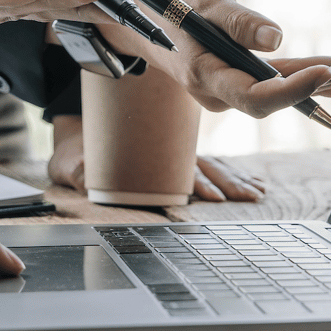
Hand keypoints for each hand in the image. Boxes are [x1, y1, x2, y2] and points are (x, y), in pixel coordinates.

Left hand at [48, 116, 267, 202]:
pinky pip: (213, 167)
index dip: (198, 183)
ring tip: (259, 192)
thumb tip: (83, 175)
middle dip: (230, 182)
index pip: (177, 169)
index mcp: (146, 152)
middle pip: (205, 167)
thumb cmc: (77, 151)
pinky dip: (234, 175)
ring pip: (214, 167)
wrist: (78, 133)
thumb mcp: (71, 161)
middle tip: (252, 196)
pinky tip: (254, 184)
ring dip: (237, 180)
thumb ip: (77, 170)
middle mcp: (166, 152)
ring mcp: (175, 155)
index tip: (216, 196)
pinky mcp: (179, 160)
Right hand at [93, 0, 330, 117]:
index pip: (255, 96)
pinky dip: (309, 81)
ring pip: (282, 89)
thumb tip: (278, 38)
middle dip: (329, 84)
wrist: (140, 16)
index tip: (326, 69)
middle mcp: (220, 92)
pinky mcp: (237, 77)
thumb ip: (238, 21)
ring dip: (328, 83)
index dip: (294, 89)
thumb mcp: (202, 0)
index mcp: (204, 76)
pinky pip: (277, 83)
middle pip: (279, 96)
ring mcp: (229, 88)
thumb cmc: (166, 3)